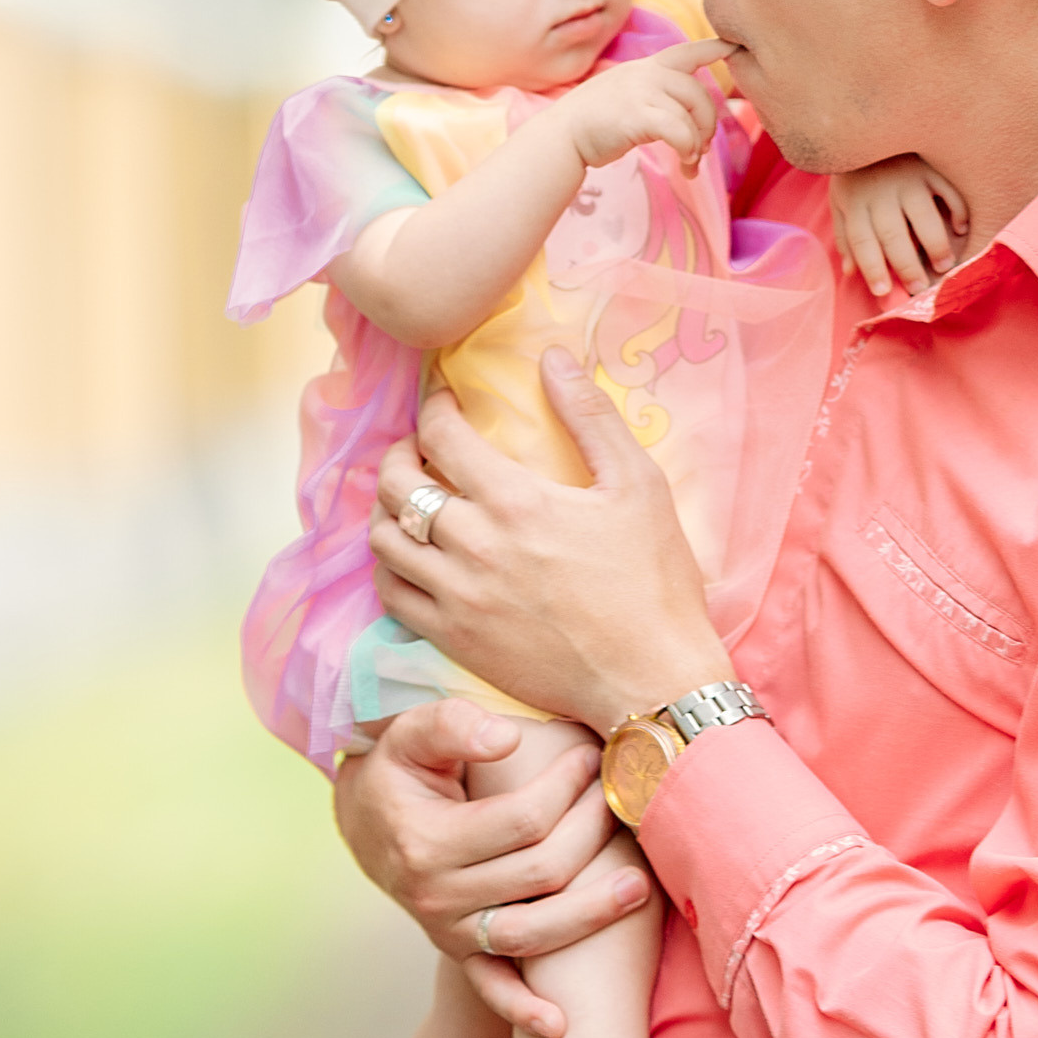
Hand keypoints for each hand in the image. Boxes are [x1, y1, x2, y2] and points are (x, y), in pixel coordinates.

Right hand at [331, 700, 647, 1037]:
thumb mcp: (411, 732)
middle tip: (619, 798)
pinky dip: (522, 1010)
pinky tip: (561, 1024)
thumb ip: (453, 725)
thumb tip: (508, 738)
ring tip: (639, 887)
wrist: (364, 819)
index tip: (590, 754)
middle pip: (539, 873)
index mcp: (427, 842)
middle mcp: (436, 895)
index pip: (521, 820)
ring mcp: (448, 929)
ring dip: (588, 915)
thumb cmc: (399, 766)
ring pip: (530, 934)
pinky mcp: (458, 950)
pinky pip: (491, 988)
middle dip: (591, 832)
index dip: (565, 785)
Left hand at [371, 357, 719, 734]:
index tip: (443, 402)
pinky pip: (391, 595)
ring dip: (388, 510)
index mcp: (516, 501)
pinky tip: (413, 557)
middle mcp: (474, 546)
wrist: (649, 679)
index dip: (433, 409)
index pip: (440, 437)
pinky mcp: (453, 639)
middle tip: (418, 449)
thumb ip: (591, 416)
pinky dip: (390, 567)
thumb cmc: (653, 580)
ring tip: (411, 501)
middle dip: (398, 454)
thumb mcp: (638, 484)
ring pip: (384, 540)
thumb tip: (553, 357)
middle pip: (396, 485)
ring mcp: (457, 597)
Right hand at [561, 41, 729, 177]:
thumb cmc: (593, 123)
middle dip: (707, 124)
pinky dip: (688, 149)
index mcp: (646, 68)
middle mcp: (645, 74)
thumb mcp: (625, 95)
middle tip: (701, 149)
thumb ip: (653, 95)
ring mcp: (640, 92)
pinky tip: (685, 163)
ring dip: (698, 143)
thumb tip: (684, 119)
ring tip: (690, 163)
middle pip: (698, 93)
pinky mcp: (636, 116)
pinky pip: (679, 131)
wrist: (561, 136)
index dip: (713, 48)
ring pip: (691, 114)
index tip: (733, 45)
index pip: (686, 52)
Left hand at [829, 154, 969, 298]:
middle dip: (907, 267)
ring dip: (935, 245)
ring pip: (924, 217)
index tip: (882, 292)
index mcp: (855, 201)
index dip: (871, 268)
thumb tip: (850, 273)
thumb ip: (845, 235)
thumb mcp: (841, 199)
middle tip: (919, 289)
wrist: (867, 119)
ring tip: (945, 266)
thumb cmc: (856, 171)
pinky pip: (948, 191)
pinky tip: (961, 229)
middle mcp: (881, 191)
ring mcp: (908, 177)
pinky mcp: (931, 166)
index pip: (862, 241)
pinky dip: (957, 211)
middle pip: (893, 235)